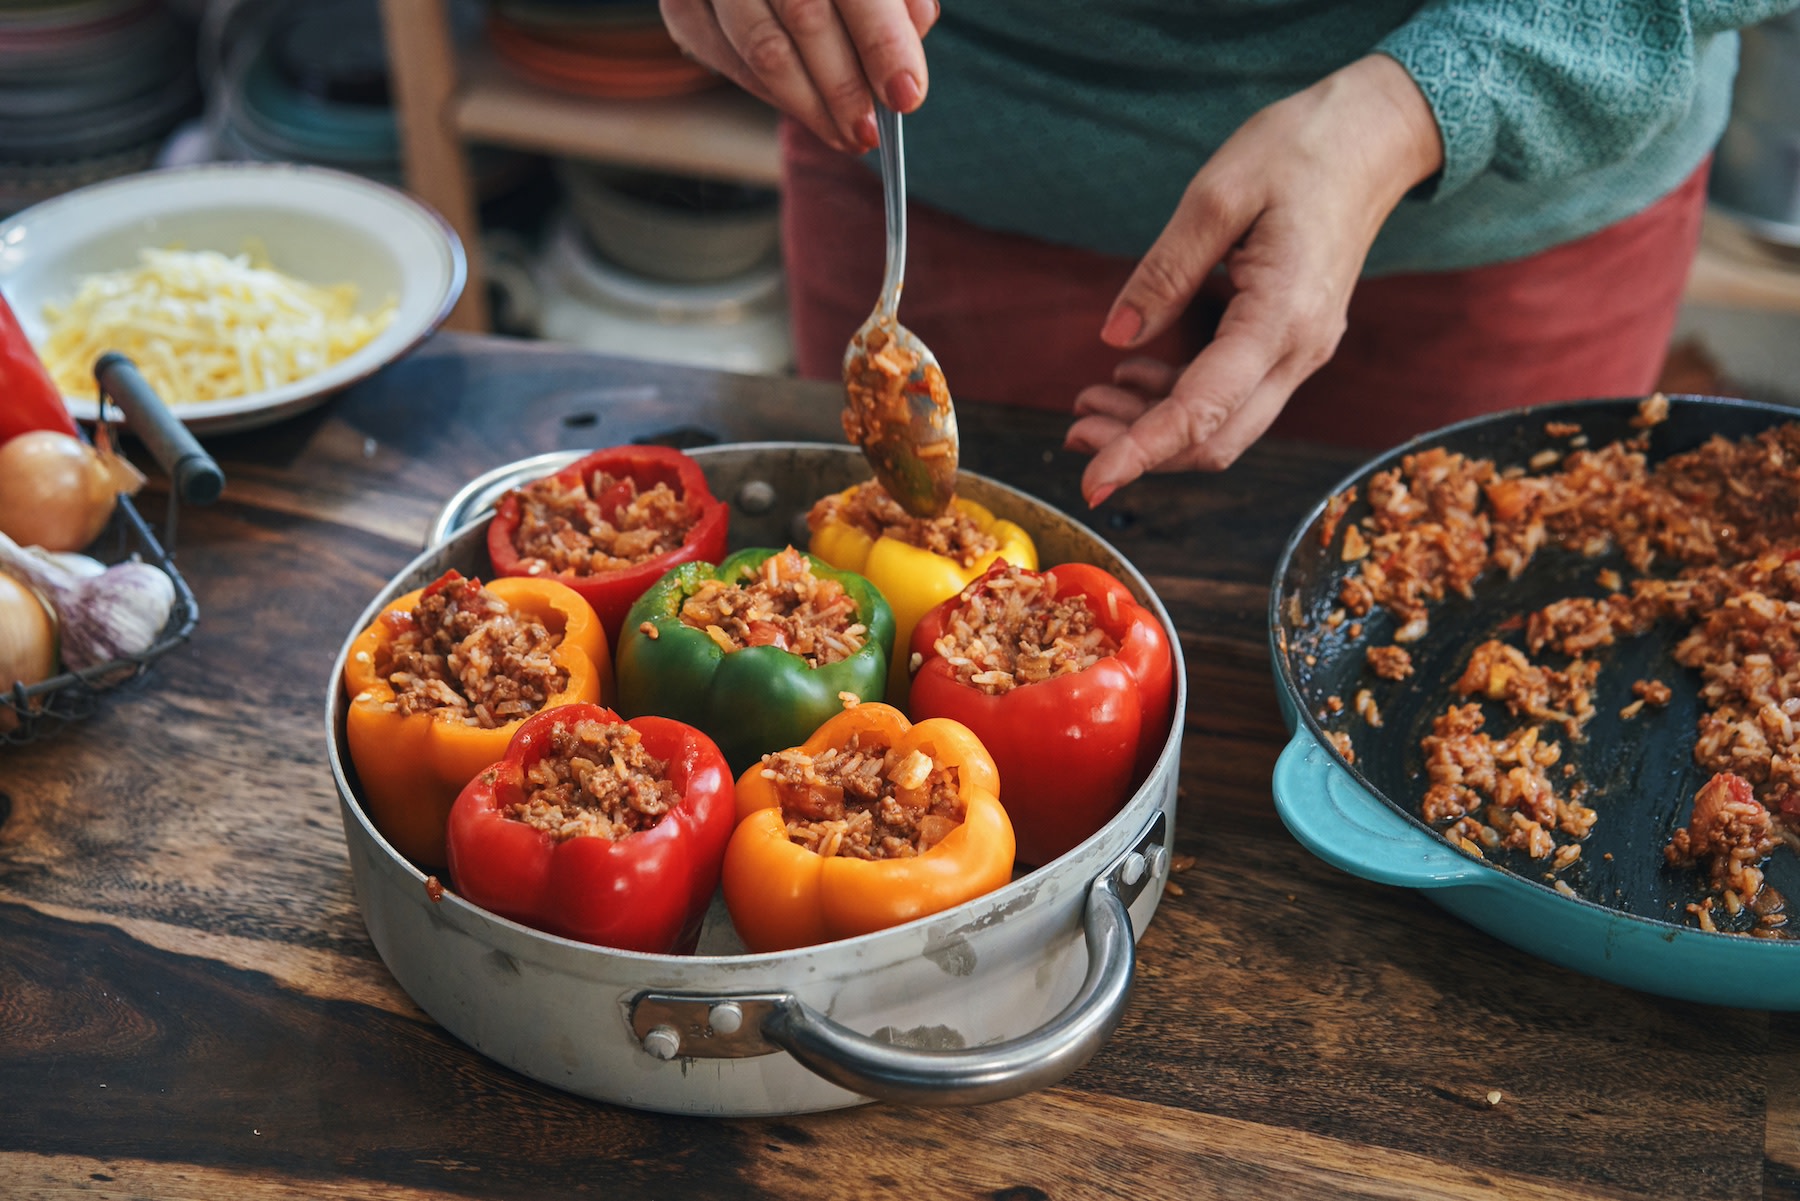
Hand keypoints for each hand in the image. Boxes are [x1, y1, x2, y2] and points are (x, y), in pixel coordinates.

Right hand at [660, 0, 937, 152]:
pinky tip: (806, 111)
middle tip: (869, 131)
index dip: (883, 43)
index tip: (906, 96)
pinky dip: (772, 96)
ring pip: (762, 49)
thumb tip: (909, 51)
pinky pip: (727, 61)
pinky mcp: (682, 7)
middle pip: (805, 17)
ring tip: (846, 136)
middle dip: (844, 86)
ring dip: (810, 106)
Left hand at [1064, 54, 1443, 506]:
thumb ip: (1164, 272)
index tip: (1091, 479)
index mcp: (1282, 317)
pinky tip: (1134, 372)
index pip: (1203, 410)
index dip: (1142, 451)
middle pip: (1217, 439)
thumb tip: (1115, 338)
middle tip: (1074, 430)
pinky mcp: (1290, 342)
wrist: (1373, 137)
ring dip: (1155, 427)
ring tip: (1090, 400)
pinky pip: (1233, 394)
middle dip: (1141, 449)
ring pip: (1224, 425)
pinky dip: (1179, 400)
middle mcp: (1299, 350)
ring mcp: (1300, 351)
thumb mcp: (1217, 194)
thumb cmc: (1299, 150)